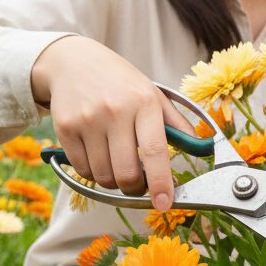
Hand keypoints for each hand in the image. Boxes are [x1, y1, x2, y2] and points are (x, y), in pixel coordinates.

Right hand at [31, 36, 194, 209]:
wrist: (73, 62)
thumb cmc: (121, 83)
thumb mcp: (153, 95)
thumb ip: (177, 124)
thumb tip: (201, 148)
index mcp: (144, 103)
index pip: (154, 151)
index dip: (160, 183)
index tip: (164, 203)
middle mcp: (115, 111)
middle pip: (126, 173)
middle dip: (135, 188)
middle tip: (139, 183)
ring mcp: (87, 120)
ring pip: (103, 177)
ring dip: (113, 182)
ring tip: (117, 164)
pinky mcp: (64, 128)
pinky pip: (82, 170)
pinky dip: (93, 173)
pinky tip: (98, 156)